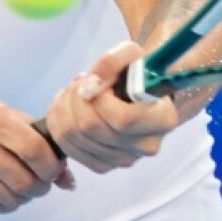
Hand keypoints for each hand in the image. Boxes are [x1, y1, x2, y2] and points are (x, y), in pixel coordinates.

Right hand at [0, 96, 72, 213]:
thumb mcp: (4, 116)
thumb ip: (39, 141)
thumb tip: (69, 180)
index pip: (34, 150)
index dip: (51, 168)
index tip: (53, 171)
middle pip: (23, 181)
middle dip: (40, 189)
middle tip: (40, 185)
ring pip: (8, 198)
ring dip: (22, 199)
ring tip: (20, 188)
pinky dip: (4, 205)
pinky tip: (2, 193)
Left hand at [44, 40, 178, 172]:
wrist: (137, 92)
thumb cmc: (136, 72)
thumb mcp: (130, 53)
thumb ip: (111, 62)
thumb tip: (89, 88)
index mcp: (162, 119)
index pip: (122, 119)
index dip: (99, 98)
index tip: (95, 81)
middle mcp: (146, 146)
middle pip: (92, 128)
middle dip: (75, 100)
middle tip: (78, 84)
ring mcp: (125, 160)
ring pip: (76, 138)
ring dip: (64, 109)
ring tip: (71, 94)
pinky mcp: (105, 166)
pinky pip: (70, 150)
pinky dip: (59, 126)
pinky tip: (66, 110)